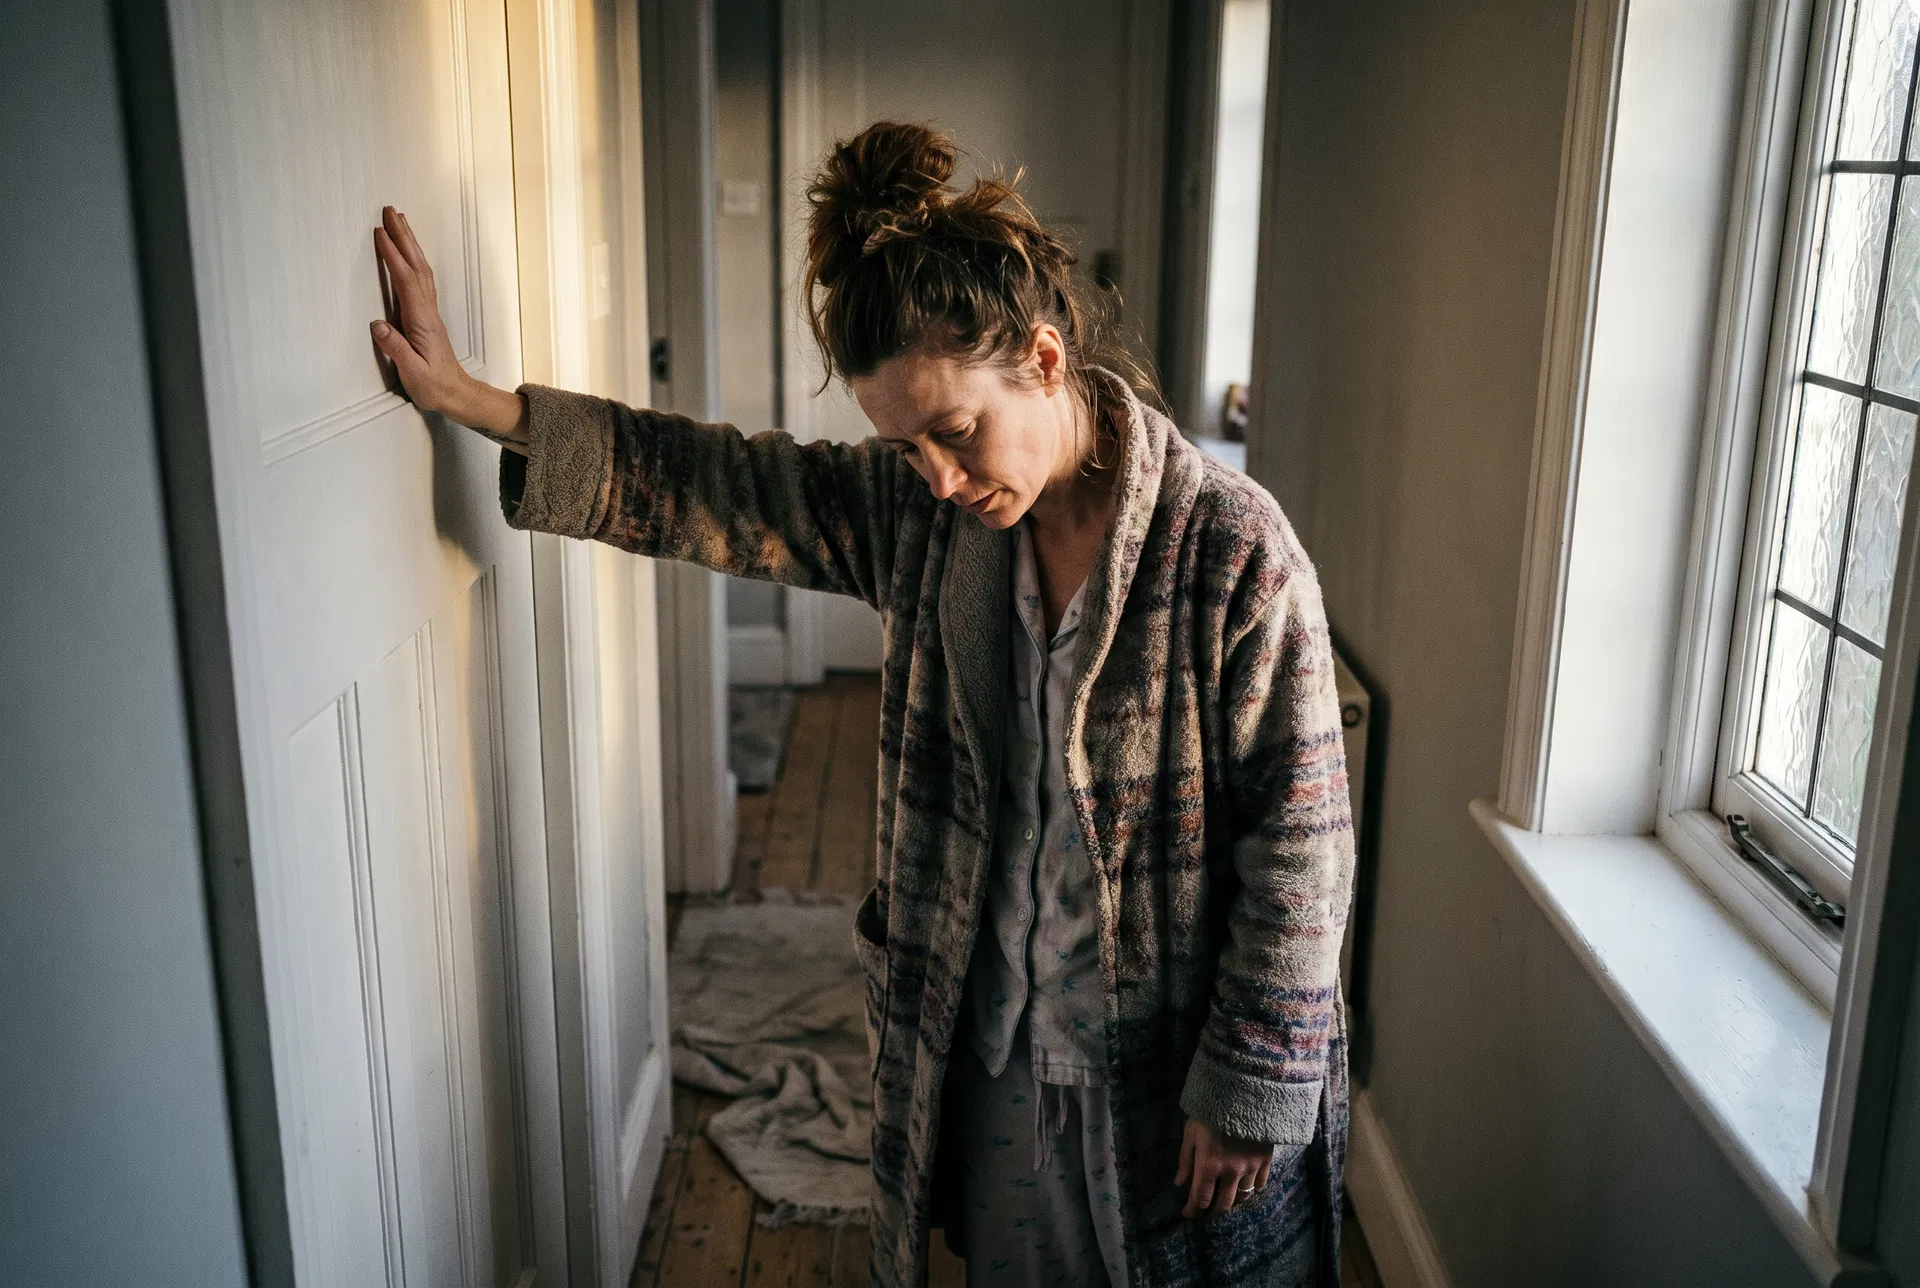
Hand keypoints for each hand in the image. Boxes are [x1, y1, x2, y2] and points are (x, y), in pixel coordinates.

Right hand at [370, 206, 527, 448]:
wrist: (457, 394)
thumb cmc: (434, 386)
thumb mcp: (413, 372)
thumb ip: (395, 348)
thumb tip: (376, 324)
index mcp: (422, 321)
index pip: (406, 281)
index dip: (393, 256)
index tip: (379, 233)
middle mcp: (428, 311)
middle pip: (416, 266)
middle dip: (403, 237)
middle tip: (391, 211)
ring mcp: (429, 311)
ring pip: (420, 269)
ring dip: (410, 243)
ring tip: (399, 221)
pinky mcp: (427, 316)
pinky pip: (421, 279)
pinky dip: (413, 260)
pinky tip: (408, 253)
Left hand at [1174, 1119, 1272, 1218]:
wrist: (1243, 1093)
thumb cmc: (1210, 1111)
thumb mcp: (1191, 1133)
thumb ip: (1185, 1160)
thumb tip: (1180, 1184)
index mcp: (1208, 1165)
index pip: (1200, 1199)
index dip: (1192, 1211)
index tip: (1187, 1214)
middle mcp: (1231, 1172)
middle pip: (1223, 1205)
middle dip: (1211, 1212)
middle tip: (1205, 1211)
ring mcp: (1250, 1167)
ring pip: (1242, 1198)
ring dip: (1231, 1203)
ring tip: (1224, 1201)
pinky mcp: (1265, 1161)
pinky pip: (1260, 1185)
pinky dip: (1251, 1191)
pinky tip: (1244, 1188)